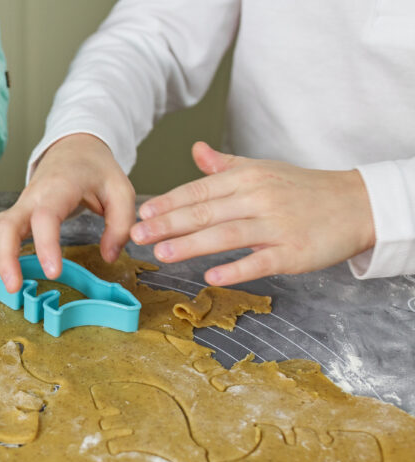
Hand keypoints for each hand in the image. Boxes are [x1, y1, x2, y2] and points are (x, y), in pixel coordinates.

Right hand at [0, 133, 135, 292]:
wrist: (75, 148)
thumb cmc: (97, 170)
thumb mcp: (121, 190)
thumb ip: (120, 224)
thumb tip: (109, 256)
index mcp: (60, 188)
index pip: (46, 217)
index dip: (46, 245)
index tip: (53, 273)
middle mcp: (33, 197)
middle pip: (7, 225)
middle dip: (5, 257)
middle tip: (13, 287)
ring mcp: (21, 205)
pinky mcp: (16, 212)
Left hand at [131, 142, 375, 285]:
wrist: (358, 204)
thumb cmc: (304, 189)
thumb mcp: (264, 169)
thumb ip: (226, 165)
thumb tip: (196, 150)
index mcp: (248, 178)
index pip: (199, 189)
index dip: (168, 202)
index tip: (141, 213)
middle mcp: (259, 198)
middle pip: (206, 211)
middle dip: (168, 223)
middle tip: (137, 234)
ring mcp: (277, 226)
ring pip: (227, 235)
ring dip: (192, 245)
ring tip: (162, 253)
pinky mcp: (293, 252)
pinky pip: (260, 261)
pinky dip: (235, 270)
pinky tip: (210, 277)